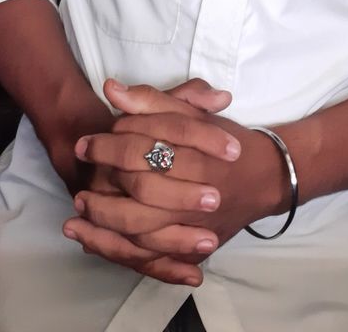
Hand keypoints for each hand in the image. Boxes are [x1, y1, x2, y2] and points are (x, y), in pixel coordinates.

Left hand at [65, 82, 288, 285]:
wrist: (267, 178)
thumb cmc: (226, 143)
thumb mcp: (193, 115)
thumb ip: (153, 102)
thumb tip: (113, 90)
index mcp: (197, 153)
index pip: (145, 148)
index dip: (110, 145)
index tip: (85, 143)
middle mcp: (198, 192)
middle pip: (142, 191)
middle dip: (105, 185)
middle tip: (80, 184)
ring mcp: (196, 224)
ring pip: (144, 230)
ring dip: (106, 223)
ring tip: (79, 214)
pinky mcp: (194, 248)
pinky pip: (153, 257)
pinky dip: (122, 253)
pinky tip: (94, 244)